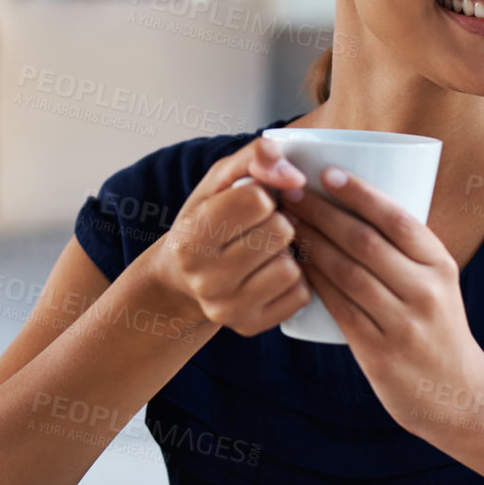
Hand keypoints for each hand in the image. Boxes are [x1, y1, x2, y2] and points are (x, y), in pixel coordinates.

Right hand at [150, 136, 314, 337]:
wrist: (183, 278)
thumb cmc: (207, 220)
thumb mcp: (220, 180)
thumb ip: (254, 158)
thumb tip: (293, 175)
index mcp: (191, 237)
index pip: (257, 199)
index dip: (262, 194)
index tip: (251, 202)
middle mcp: (205, 278)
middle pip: (279, 231)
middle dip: (279, 221)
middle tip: (262, 226)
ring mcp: (227, 308)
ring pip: (291, 267)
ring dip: (287, 252)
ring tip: (267, 250)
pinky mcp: (249, 326)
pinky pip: (300, 294)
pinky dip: (294, 280)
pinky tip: (272, 272)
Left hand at [280, 168, 483, 442]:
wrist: (461, 398)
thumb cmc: (439, 332)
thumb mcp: (438, 286)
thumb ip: (406, 254)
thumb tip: (354, 206)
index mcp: (441, 267)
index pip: (397, 219)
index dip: (359, 193)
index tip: (326, 173)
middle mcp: (425, 291)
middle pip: (363, 241)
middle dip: (322, 212)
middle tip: (290, 192)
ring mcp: (403, 324)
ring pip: (346, 272)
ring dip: (310, 243)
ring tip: (285, 223)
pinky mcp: (380, 353)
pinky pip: (339, 308)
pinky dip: (314, 283)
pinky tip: (295, 265)